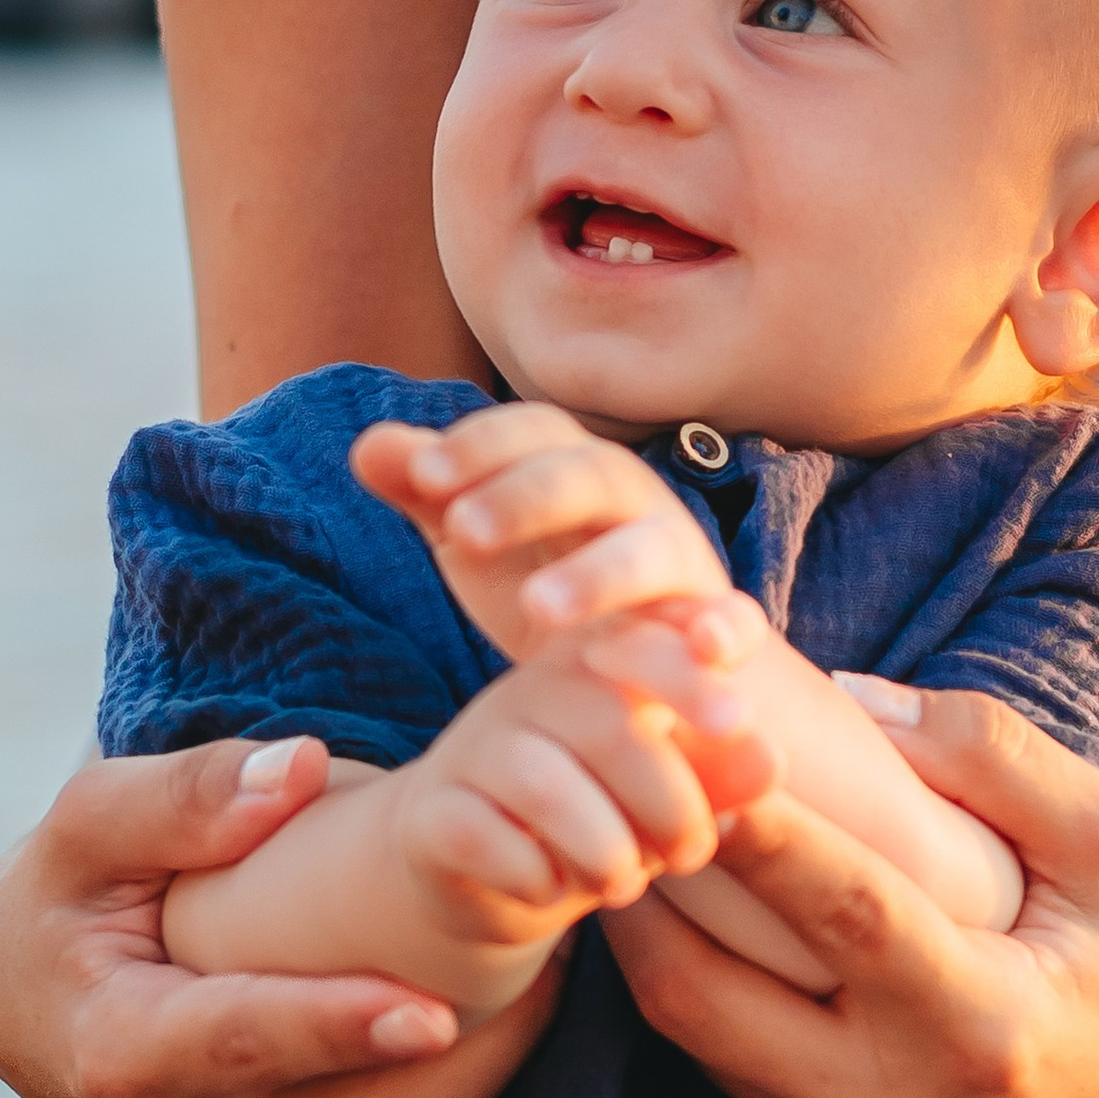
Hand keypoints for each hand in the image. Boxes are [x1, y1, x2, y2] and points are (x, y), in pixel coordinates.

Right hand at [0, 741, 566, 1097]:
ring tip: (552, 965)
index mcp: (123, 1052)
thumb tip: (295, 771)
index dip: (340, 1029)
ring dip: (482, 1069)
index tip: (436, 1008)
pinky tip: (500, 1009)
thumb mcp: (92, 820)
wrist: (23, 995)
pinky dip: (450, 1091)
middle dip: (472, 1046)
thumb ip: (184, 795)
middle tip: (560, 946)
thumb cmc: (69, 889)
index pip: (245, 1046)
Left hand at [353, 405, 746, 663]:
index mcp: (572, 469)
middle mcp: (632, 503)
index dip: (483, 446)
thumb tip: (368, 447)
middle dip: (530, 496)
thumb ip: (428, 490)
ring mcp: (677, 564)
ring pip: (653, 549)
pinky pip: (729, 626)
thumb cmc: (547, 581)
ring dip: (602, 572)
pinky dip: (722, 631)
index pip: (533, 431)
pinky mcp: (711, 631)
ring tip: (541, 609)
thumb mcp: (480, 538)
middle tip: (465, 531)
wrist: (640, 666)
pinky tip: (702, 648)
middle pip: (592, 475)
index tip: (423, 476)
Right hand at [393, 642, 726, 959]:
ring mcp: (476, 743)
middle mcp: (537, 684)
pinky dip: (536, 878)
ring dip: (606, 850)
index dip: (695, 674)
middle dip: (669, 803)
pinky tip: (552, 890)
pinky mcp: (430, 811)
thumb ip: (721, 776)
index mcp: (606, 657)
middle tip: (690, 854)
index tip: (738, 719)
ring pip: (548, 786)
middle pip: (613, 725)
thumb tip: (772, 762)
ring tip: (625, 883)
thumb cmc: (605, 815)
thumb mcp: (672, 794)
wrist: (487, 871)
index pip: (654, 642)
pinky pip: (486, 838)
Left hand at [603, 691, 1098, 1097]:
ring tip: (615, 821)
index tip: (685, 740)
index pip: (842, 911)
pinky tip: (671, 899)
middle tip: (603, 778)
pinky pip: (728, 1070)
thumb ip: (993, 757)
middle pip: (713, 998)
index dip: (756, 827)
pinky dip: (688, 981)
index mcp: (987, 1023)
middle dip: (644, 883)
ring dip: (646, 931)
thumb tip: (854, 700)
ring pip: (698, 1039)